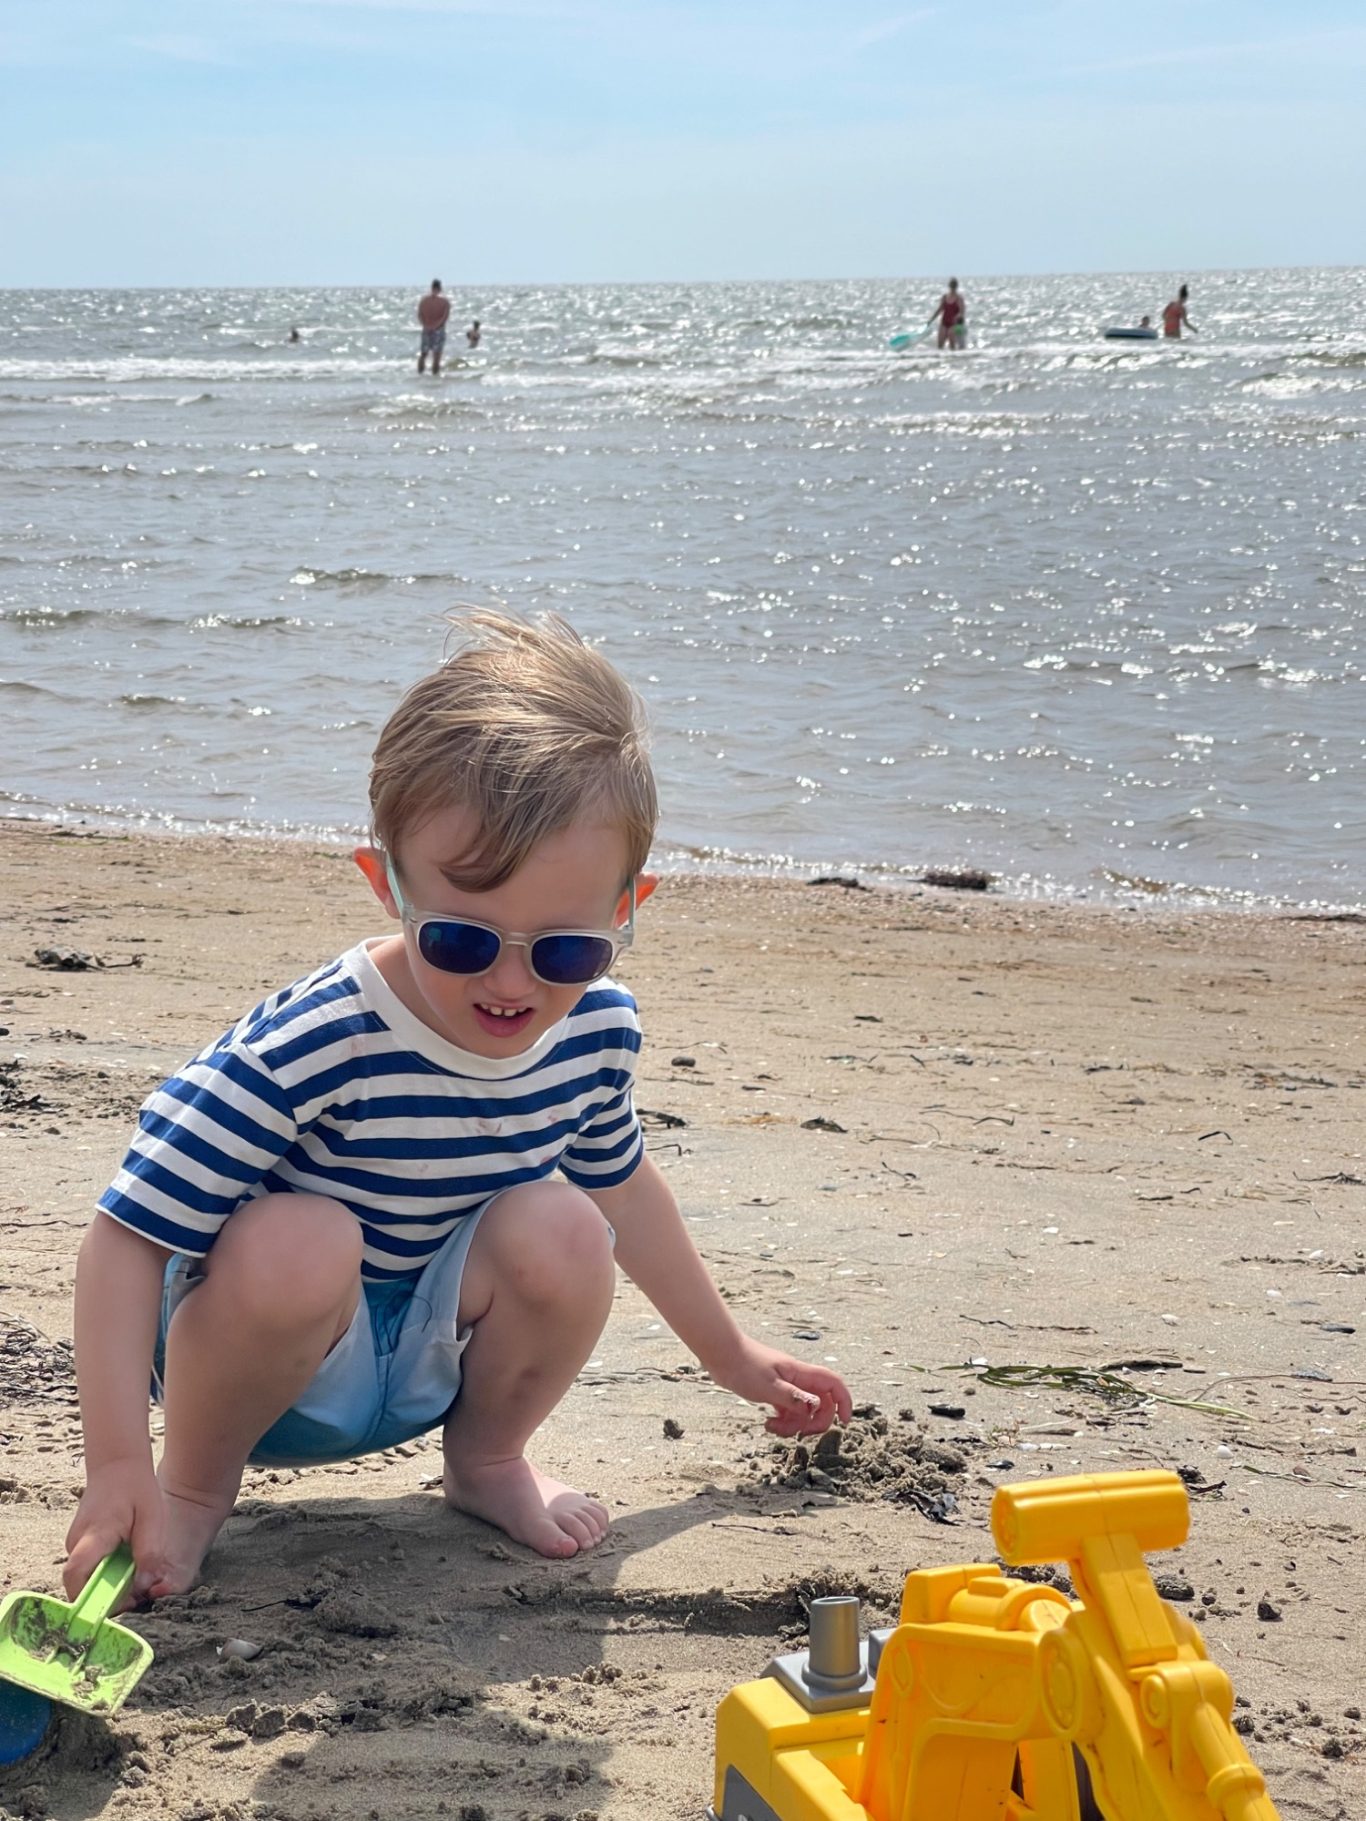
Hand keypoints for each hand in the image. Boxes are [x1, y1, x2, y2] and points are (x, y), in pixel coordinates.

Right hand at [64, 1459, 166, 1603]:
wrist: (116, 1464)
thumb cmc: (136, 1488)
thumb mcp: (152, 1516)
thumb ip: (149, 1551)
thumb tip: (145, 1585)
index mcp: (95, 1534)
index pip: (77, 1574)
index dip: (90, 1598)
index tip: (118, 1606)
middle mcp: (77, 1542)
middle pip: (80, 1583)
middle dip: (105, 1599)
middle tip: (136, 1598)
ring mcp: (75, 1543)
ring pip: (85, 1578)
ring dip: (107, 1587)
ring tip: (136, 1582)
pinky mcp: (79, 1544)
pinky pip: (88, 1568)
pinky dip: (105, 1575)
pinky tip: (128, 1568)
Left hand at [707, 1336, 852, 1437]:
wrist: (721, 1353)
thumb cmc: (744, 1366)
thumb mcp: (768, 1387)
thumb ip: (793, 1398)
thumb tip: (816, 1407)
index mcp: (800, 1374)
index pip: (833, 1384)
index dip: (844, 1402)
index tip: (845, 1422)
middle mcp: (797, 1379)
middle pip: (821, 1403)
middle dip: (815, 1422)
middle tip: (800, 1432)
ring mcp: (786, 1386)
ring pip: (803, 1410)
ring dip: (794, 1425)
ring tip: (772, 1427)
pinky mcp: (774, 1392)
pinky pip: (788, 1411)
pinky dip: (783, 1422)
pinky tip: (768, 1423)